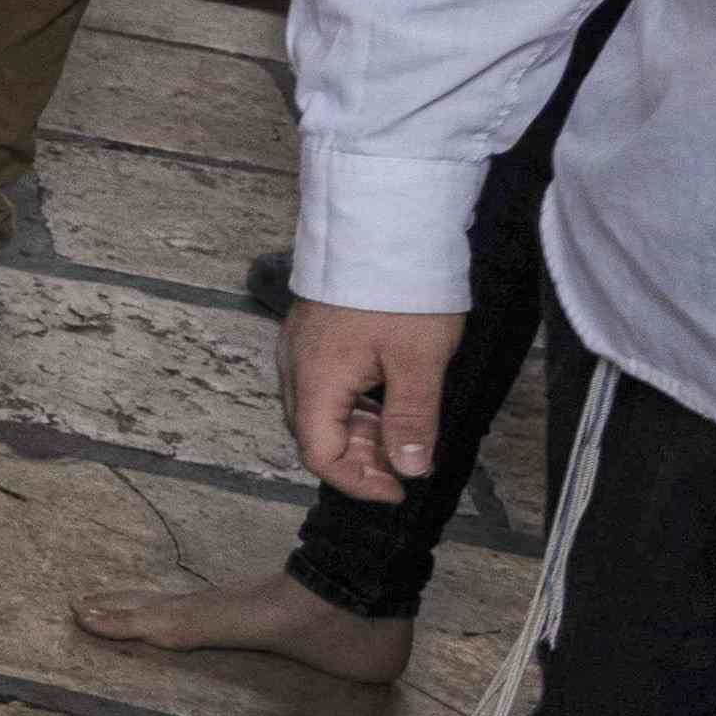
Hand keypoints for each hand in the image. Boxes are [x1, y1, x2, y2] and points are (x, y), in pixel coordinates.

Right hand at [286, 300, 467, 506]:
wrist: (383, 225)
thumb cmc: (399, 290)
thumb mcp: (419, 361)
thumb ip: (412, 420)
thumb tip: (408, 469)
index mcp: (317, 381)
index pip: (321, 454)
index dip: (358, 482)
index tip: (398, 490)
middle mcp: (296, 369)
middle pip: (314, 434)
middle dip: (359, 459)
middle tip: (406, 464)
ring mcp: (298, 349)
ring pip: (318, 411)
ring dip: (357, 433)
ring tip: (401, 433)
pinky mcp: (310, 334)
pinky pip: (322, 386)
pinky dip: (351, 406)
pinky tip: (383, 400)